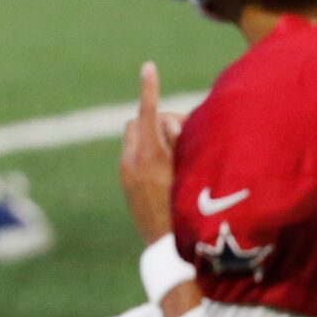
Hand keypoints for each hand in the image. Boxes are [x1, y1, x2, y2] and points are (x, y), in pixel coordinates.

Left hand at [118, 60, 185, 241]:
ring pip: (136, 138)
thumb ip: (180, 143)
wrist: (169, 250)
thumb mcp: (191, 172)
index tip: (148, 67)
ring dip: (152, 138)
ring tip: (174, 160)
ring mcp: (125, 174)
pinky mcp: (125, 184)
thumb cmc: (189, 211)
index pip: (149, 113)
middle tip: (179, 141)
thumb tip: (168, 122)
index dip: (149, 89)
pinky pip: (134, 155)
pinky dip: (148, 153)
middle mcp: (131, 162)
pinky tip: (166, 172)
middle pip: (140, 122)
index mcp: (149, 158)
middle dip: (157, 122)